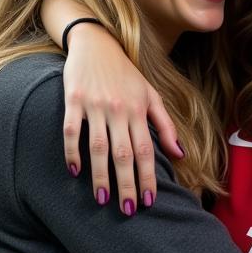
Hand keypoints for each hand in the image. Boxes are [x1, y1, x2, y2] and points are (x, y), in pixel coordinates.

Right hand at [62, 22, 181, 212]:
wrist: (96, 43)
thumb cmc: (126, 73)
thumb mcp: (151, 94)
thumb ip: (165, 125)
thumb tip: (179, 154)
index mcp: (139, 110)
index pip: (147, 150)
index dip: (149, 176)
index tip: (150, 201)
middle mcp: (119, 109)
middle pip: (124, 153)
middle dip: (127, 183)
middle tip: (129, 210)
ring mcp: (95, 105)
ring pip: (99, 146)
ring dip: (100, 175)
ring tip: (102, 200)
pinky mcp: (73, 100)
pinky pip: (72, 130)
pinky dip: (72, 152)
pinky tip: (74, 172)